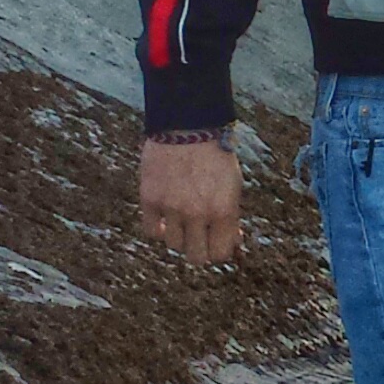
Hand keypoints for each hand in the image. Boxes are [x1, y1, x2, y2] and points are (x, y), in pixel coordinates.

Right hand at [139, 137, 242, 263]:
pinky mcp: (150, 199)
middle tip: (200, 240)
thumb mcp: (234, 186)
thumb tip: (232, 243)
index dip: (220, 251)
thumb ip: (231, 217)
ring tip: (183, 221)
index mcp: (223, 210)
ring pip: (173, 245)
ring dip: (179, 237)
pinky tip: (164, 220)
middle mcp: (197, 214)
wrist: (187, 126)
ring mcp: (171, 208)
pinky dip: (158, 229)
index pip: (220, 254)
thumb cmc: (215, 155)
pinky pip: (150, 231)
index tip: (217, 243)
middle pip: (196, 257)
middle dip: (200, 251)